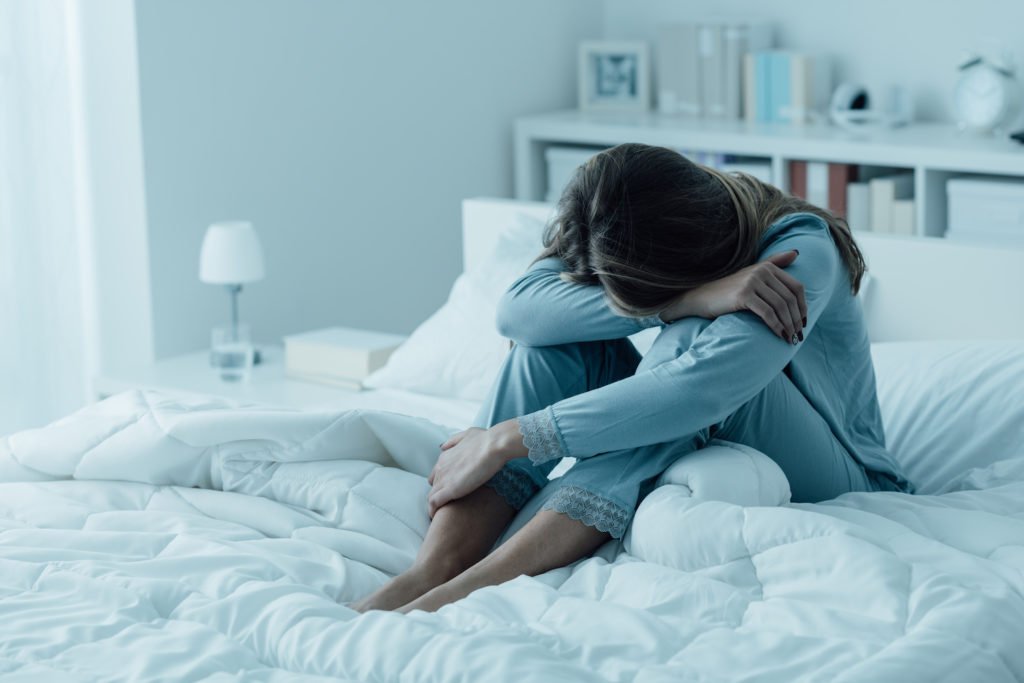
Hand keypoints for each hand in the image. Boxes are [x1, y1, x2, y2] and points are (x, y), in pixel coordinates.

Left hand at [426, 420, 524, 517]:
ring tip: (442, 514)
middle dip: (439, 493)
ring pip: (431, 496)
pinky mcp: (448, 490)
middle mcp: (440, 467)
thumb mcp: (466, 435)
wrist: (493, 446)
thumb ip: (454, 441)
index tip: (450, 490)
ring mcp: (443, 479)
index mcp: (445, 456)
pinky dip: (433, 511)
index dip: (442, 482)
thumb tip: (442, 446)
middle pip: (433, 485)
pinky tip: (436, 517)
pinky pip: (433, 504)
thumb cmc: (485, 440)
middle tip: (450, 503)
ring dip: (435, 504)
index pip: (437, 474)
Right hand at [659, 251, 806, 343]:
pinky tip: (779, 335)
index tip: (803, 322)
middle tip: (798, 336)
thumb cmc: (728, 290)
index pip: (796, 287)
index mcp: (767, 267)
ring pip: (780, 307)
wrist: (700, 298)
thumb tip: (796, 253)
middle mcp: (761, 271)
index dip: (803, 307)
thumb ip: (773, 262)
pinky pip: (768, 313)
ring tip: (790, 339)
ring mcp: (752, 282)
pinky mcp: (743, 295)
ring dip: (788, 325)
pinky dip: (776, 326)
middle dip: (796, 320)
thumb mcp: (751, 273)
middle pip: (789, 299)